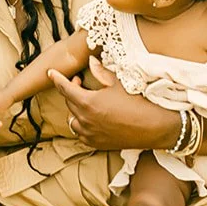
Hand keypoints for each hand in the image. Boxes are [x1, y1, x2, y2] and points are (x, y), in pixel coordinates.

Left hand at [48, 59, 175, 151]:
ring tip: (86, 102)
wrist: (155, 127)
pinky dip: (82, 125)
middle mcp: (85, 120)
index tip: (51, 72)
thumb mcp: (119, 84)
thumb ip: (101, 72)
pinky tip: (91, 118)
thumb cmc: (138, 102)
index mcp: (88, 103)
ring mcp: (90, 134)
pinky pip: (81, 134)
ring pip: (73, 120)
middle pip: (69, 103)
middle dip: (71, 91)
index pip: (65, 89)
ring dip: (75, 109)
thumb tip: (90, 61)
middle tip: (80, 82)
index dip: (57, 78)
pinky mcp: (97, 144)